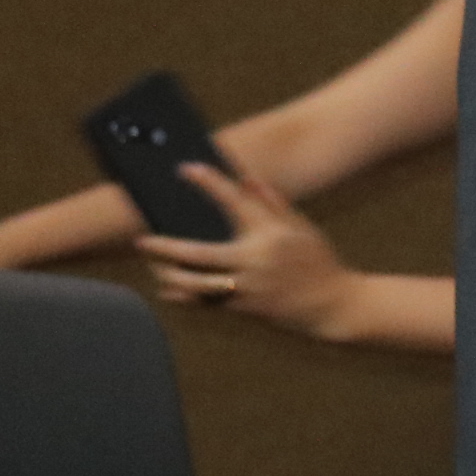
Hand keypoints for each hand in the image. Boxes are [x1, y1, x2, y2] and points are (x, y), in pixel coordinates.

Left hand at [138, 162, 356, 336]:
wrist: (333, 306)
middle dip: (165, 247)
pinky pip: (205, 302)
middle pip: (198, 253)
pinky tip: (169, 288)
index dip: (209, 182)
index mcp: (272, 234)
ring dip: (168, 275)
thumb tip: (245, 179)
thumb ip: (273, 203)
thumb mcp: (303, 228)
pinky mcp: (245, 307)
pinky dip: (184, 295)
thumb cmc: (318, 262)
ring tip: (154, 264)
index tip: (186, 168)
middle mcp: (256, 260)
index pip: (234, 201)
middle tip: (142, 240)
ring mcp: (248, 286)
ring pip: (195, 283)